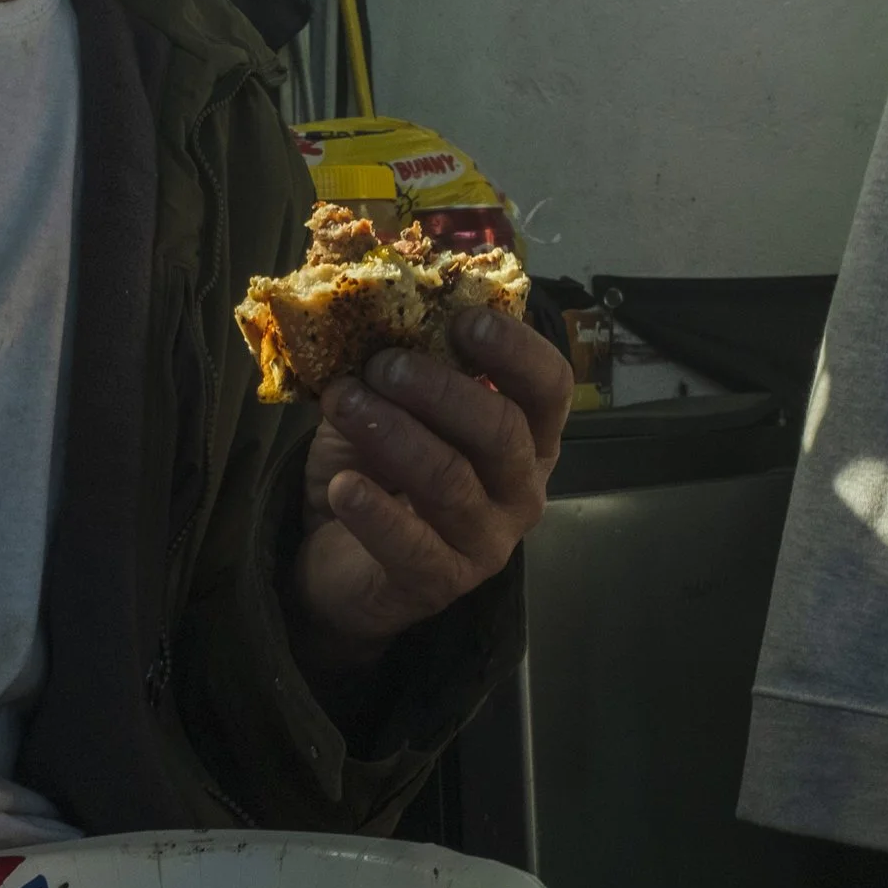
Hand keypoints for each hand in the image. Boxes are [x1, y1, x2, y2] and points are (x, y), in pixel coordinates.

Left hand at [293, 309, 569, 671]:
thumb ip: (393, 364)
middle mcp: (521, 487)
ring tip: (346, 403)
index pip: (550, 387)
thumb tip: (372, 305)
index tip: (464, 319)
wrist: (337, 558)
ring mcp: (487, 540)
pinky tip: (344, 487)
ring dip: (394, 434)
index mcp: (524, 435)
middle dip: (441, 389)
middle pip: (503, 430)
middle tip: (384, 365)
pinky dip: (374, 511)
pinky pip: (413, 545)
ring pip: (452, 481)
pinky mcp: (441, 582)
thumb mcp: (386, 405)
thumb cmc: (377, 469)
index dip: (516, 350)